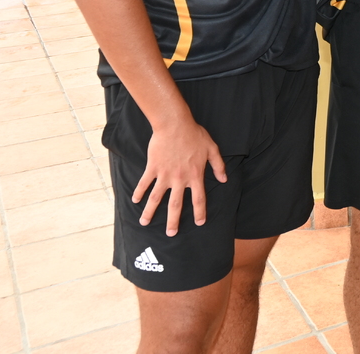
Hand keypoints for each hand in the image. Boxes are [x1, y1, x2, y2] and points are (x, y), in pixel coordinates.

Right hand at [133, 118, 226, 235]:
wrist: (175, 124)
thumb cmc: (195, 135)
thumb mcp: (212, 149)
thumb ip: (218, 165)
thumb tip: (224, 180)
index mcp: (195, 175)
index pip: (199, 199)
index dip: (200, 212)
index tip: (199, 223)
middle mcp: (180, 179)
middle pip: (176, 205)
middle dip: (173, 221)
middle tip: (171, 234)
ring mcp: (165, 174)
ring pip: (156, 198)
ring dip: (150, 212)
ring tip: (144, 223)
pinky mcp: (153, 168)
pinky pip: (144, 183)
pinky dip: (139, 192)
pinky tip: (135, 201)